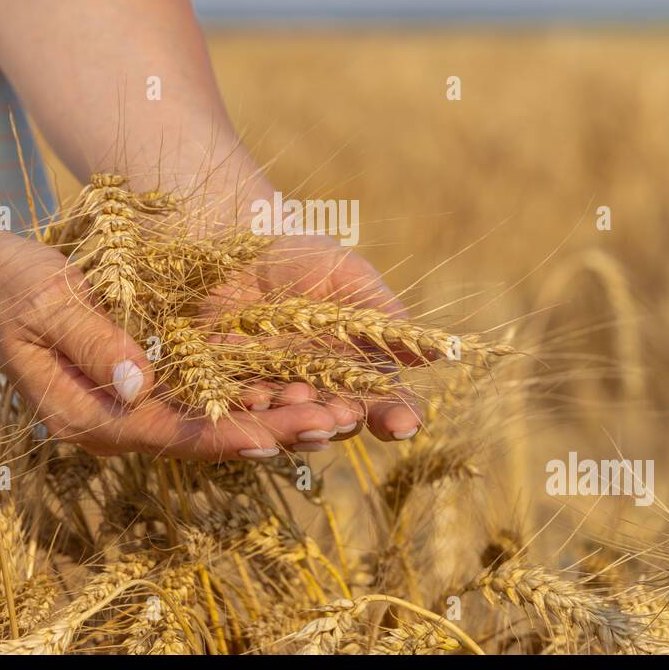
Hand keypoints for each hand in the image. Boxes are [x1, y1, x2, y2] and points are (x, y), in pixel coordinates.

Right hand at [0, 229, 348, 460]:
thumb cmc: (11, 285)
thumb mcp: (48, 304)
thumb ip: (95, 343)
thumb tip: (142, 383)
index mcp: (87, 415)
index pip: (171, 434)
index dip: (227, 434)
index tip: (280, 431)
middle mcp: (113, 422)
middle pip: (201, 437)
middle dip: (268, 431)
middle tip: (334, 424)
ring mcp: (128, 406)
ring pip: (208, 422)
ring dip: (267, 418)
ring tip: (333, 413)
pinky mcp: (139, 384)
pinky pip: (200, 399)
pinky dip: (244, 395)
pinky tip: (292, 387)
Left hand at [214, 233, 422, 443]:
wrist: (234, 243)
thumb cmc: (301, 256)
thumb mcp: (347, 274)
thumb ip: (383, 312)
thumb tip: (438, 351)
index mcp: (356, 364)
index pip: (383, 401)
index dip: (397, 416)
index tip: (404, 426)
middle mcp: (319, 386)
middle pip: (339, 419)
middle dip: (343, 420)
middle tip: (343, 415)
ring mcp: (275, 390)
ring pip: (292, 422)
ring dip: (298, 421)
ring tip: (300, 401)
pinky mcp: (231, 386)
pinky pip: (244, 407)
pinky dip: (252, 407)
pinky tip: (255, 397)